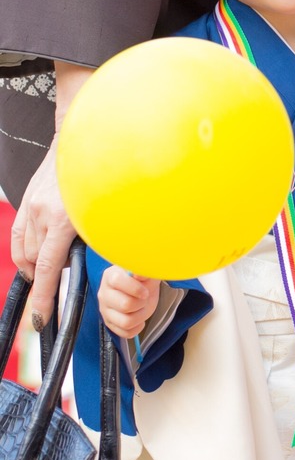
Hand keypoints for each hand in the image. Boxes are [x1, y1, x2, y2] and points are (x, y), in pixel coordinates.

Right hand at [10, 62, 90, 329]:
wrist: (82, 138)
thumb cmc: (104, 176)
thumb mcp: (110, 212)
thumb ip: (105, 235)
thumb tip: (111, 258)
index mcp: (64, 220)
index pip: (48, 270)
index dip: (45, 299)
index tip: (41, 321)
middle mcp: (42, 214)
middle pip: (32, 264)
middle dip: (40, 283)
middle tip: (51, 295)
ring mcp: (31, 206)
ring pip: (23, 252)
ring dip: (34, 266)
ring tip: (51, 269)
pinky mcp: (26, 200)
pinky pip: (18, 237)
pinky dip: (26, 251)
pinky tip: (39, 252)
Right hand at [98, 267, 160, 339]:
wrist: (142, 288)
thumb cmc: (143, 279)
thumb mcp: (146, 272)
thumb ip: (143, 271)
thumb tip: (139, 274)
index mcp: (111, 276)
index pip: (117, 281)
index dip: (135, 288)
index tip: (145, 291)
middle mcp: (104, 294)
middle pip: (125, 305)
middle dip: (141, 302)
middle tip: (145, 298)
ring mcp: (105, 310)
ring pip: (126, 322)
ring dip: (141, 316)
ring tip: (142, 308)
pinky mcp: (110, 323)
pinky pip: (126, 333)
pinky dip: (137, 328)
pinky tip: (140, 318)